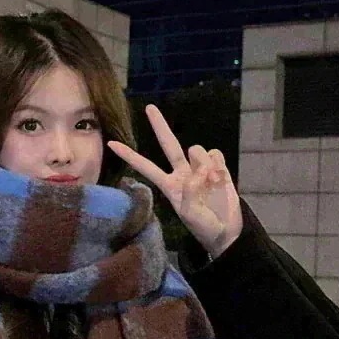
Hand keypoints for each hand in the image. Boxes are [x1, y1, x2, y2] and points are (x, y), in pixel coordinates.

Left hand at [107, 104, 242, 257]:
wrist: (227, 230)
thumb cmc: (204, 227)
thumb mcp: (191, 215)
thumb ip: (190, 194)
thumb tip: (195, 173)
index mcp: (169, 185)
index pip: (146, 167)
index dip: (130, 156)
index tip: (111, 144)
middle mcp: (182, 173)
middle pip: (169, 144)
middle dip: (159, 126)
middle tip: (149, 107)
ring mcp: (199, 168)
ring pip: (197, 150)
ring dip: (204, 164)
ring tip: (211, 183)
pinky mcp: (217, 166)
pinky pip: (215, 153)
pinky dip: (219, 165)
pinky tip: (221, 179)